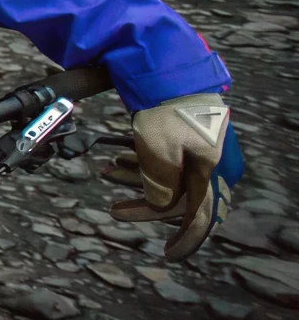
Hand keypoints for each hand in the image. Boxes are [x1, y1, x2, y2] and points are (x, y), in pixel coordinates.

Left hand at [109, 92, 244, 261]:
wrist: (166, 65)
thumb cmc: (164, 108)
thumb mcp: (157, 152)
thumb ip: (159, 186)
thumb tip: (159, 205)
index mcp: (212, 171)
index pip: (201, 216)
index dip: (186, 240)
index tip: (168, 254)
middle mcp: (211, 163)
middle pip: (180, 198)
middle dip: (146, 205)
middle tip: (115, 209)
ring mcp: (198, 149)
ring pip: (169, 179)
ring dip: (138, 182)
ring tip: (108, 175)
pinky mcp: (184, 135)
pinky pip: (165, 160)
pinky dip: (141, 165)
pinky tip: (117, 162)